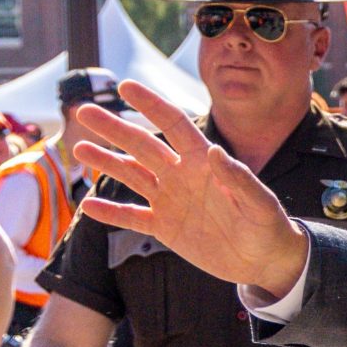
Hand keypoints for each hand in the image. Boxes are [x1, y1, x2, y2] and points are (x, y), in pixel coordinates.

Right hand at [70, 83, 309, 299]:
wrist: (264, 261)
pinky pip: (133, 217)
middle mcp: (182, 176)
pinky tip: (88, 207)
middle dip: (115, 129)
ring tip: (79, 149)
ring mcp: (171, 201)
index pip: (174, 124)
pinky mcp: (166, 228)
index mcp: (204, 162)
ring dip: (106, 163)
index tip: (125, 86)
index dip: (151, 104)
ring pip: (132, 176)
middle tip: (84, 111)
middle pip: (143, 146)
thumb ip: (239, 178)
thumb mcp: (260, 203)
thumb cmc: (268, 227)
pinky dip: (111, 213)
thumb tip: (215, 151)